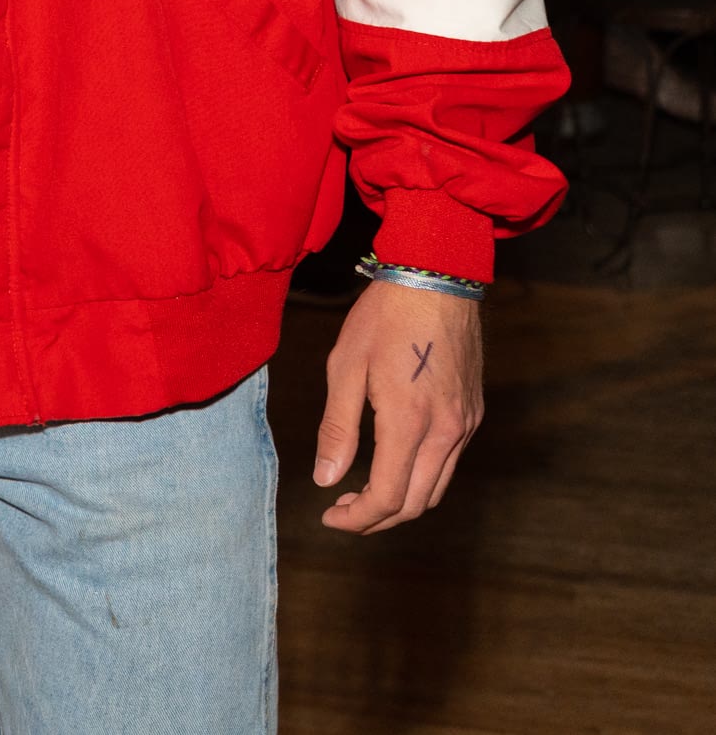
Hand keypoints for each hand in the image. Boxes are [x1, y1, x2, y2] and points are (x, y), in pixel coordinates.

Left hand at [313, 279, 483, 532]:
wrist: (437, 279)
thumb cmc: (383, 319)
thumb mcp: (344, 368)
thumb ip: (337, 429)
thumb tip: (326, 479)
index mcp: (409, 422)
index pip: (387, 497)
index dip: (357, 519)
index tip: (329, 517)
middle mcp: (446, 431)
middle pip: (415, 503)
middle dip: (376, 519)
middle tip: (341, 512)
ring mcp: (466, 424)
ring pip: (435, 487)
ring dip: (400, 502)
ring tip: (361, 493)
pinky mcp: (473, 413)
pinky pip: (448, 462)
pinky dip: (419, 477)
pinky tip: (392, 463)